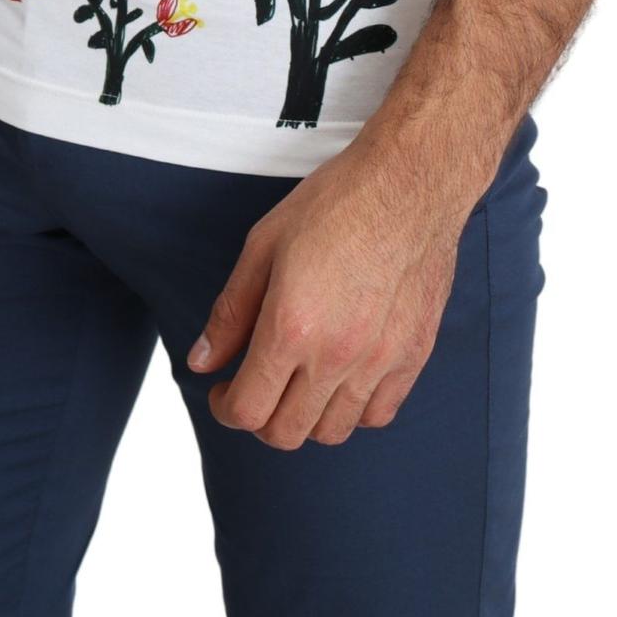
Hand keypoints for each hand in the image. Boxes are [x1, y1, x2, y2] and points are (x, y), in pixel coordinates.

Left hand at [188, 128, 474, 449]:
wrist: (409, 183)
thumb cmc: (335, 204)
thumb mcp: (263, 245)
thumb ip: (231, 311)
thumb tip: (203, 360)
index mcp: (292, 327)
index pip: (248, 409)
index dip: (225, 408)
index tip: (223, 391)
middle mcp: (337, 355)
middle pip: (287, 432)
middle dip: (259, 418)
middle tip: (254, 386)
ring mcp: (380, 361)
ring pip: (333, 431)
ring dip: (305, 417)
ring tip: (297, 381)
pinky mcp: (414, 355)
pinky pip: (378, 414)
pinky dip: (352, 409)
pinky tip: (341, 378)